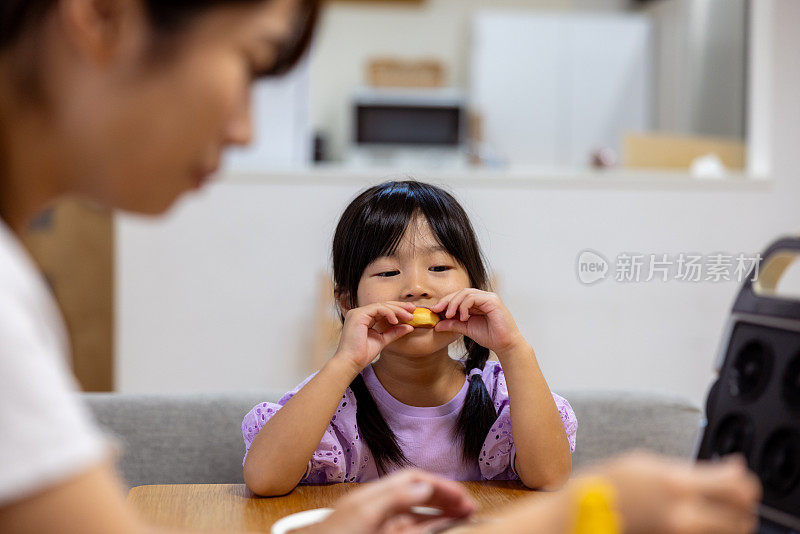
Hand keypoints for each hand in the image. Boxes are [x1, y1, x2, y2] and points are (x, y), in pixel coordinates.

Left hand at [308, 469, 475, 533]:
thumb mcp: (363, 513)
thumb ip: (394, 498)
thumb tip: (424, 484)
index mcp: (374, 496)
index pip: (412, 480)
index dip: (438, 485)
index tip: (461, 495)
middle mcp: (380, 509)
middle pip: (419, 498)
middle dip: (445, 499)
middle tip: (469, 507)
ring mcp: (381, 528)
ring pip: (418, 519)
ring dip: (441, 516)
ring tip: (463, 517)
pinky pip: (412, 532)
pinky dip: (430, 529)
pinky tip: (443, 528)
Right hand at [333, 302, 415, 371]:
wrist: (351, 362)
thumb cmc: (362, 354)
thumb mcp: (383, 340)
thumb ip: (394, 332)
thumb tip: (410, 327)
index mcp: (364, 318)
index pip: (382, 309)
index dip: (397, 310)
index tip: (411, 313)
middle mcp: (359, 313)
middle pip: (383, 305)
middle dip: (400, 307)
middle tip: (413, 309)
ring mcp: (357, 313)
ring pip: (381, 305)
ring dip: (397, 310)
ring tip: (409, 317)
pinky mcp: (358, 315)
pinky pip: (377, 308)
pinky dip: (389, 313)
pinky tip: (396, 321)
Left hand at [431, 289, 523, 355]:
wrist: (505, 345)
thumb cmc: (490, 336)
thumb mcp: (466, 329)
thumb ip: (453, 324)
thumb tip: (437, 325)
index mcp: (477, 302)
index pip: (458, 296)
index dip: (445, 301)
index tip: (434, 310)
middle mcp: (483, 297)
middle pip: (460, 292)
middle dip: (446, 300)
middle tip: (437, 310)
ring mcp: (488, 297)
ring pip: (465, 293)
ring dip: (454, 303)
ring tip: (449, 316)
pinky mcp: (492, 300)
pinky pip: (473, 298)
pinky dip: (464, 306)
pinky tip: (463, 317)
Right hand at [583, 452, 760, 533]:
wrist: (585, 514)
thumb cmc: (610, 483)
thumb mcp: (647, 462)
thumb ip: (687, 470)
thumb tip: (723, 471)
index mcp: (676, 485)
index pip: (735, 485)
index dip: (743, 477)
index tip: (737, 469)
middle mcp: (684, 515)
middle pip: (741, 515)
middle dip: (743, 501)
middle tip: (735, 490)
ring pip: (731, 533)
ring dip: (734, 519)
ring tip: (721, 507)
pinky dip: (714, 530)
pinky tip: (703, 519)